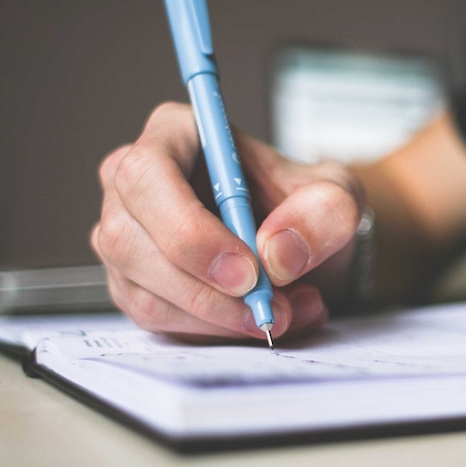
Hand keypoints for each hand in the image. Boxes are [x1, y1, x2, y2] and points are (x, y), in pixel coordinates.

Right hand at [91, 102, 366, 341]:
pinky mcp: (134, 285)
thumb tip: (277, 254)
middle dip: (205, 290)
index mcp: (176, 135)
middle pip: (129, 241)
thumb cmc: (307, 206)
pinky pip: (158, 320)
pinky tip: (260, 319)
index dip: (189, 230)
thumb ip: (323, 213)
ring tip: (285, 312)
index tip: (247, 271)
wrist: (303, 245)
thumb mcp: (339, 196)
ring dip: (219, 318)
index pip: (147, 175)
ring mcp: (126, 237)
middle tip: (269, 309)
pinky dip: (215, 332)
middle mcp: (134, 183)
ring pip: (144, 292)